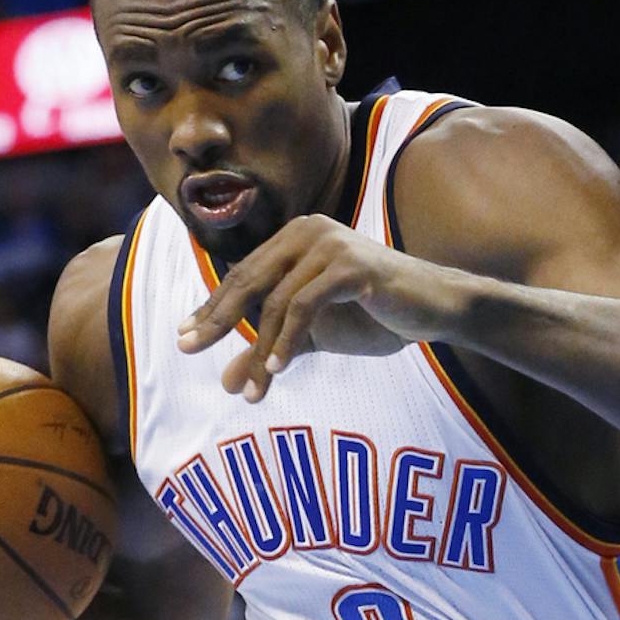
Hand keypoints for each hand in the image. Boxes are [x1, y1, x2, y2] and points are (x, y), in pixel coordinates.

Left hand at [177, 214, 469, 402]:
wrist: (434, 309)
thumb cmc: (376, 315)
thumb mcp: (314, 337)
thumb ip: (272, 351)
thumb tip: (225, 383)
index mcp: (296, 237)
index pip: (244, 275)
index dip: (212, 307)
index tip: (185, 337)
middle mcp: (308, 231)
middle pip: (249, 280)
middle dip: (218, 319)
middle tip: (188, 349)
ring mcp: (330, 244)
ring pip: (277, 300)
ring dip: (260, 347)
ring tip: (252, 388)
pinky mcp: (351, 265)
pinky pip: (306, 305)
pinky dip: (288, 338)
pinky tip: (278, 367)